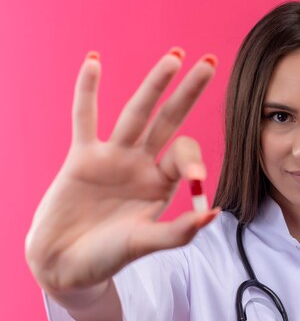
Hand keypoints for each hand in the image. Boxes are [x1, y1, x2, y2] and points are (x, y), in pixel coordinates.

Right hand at [25, 49, 220, 292]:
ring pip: (136, 113)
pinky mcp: (82, 156)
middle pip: (168, 120)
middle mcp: (141, 163)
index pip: (183, 156)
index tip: (196, 177)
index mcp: (161, 183)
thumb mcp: (145, 244)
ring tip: (173, 56)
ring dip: (153, 84)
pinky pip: (84, 117)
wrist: (65, 263)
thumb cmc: (107, 257)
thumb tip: (214, 212)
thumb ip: (177, 231)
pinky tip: (93, 61)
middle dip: (188, 93)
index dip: (192, 161)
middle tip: (210, 63)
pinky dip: (86, 91)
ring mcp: (113, 156)